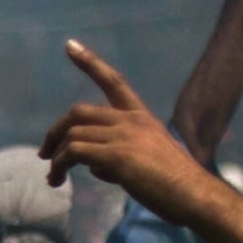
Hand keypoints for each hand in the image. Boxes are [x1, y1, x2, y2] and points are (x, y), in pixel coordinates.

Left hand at [39, 41, 233, 222]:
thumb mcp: (148, 162)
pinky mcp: (117, 155)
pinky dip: (60, 165)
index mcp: (143, 118)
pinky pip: (73, 152)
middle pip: (79, 112)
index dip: (90, 62)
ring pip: (72, 134)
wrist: (196, 197)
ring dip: (56, 157)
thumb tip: (94, 166)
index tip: (69, 45)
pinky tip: (59, 180)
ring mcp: (124, 135)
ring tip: (54, 178)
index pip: (114, 82)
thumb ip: (121, 156)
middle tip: (46, 154)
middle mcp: (132, 121)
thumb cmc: (176, 187)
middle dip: (55, 131)